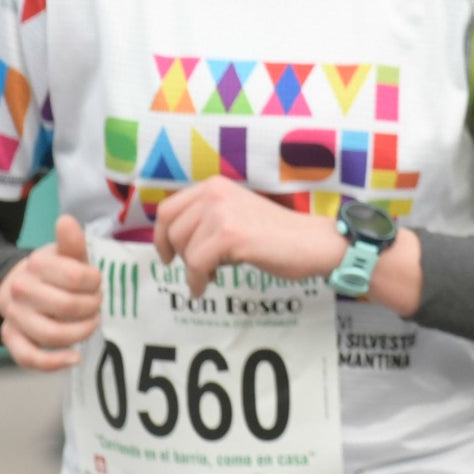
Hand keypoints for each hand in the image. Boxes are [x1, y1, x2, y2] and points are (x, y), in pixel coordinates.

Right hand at [0, 214, 100, 370]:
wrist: (22, 286)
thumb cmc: (55, 271)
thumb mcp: (66, 254)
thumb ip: (71, 242)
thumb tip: (66, 221)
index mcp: (36, 264)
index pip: (78, 278)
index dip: (95, 283)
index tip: (96, 283)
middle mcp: (20, 290)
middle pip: (67, 307)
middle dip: (91, 308)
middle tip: (96, 304)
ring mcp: (15, 317)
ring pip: (52, 334)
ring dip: (80, 333)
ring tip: (91, 323)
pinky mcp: (12, 339)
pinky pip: (29, 358)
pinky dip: (54, 362)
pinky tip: (75, 358)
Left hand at [153, 178, 345, 301]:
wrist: (312, 242)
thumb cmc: (276, 235)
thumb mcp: (235, 214)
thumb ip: (207, 218)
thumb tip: (173, 239)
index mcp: (214, 186)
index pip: (167, 209)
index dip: (161, 236)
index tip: (168, 255)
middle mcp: (214, 193)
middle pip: (171, 231)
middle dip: (179, 256)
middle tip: (197, 270)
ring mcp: (222, 212)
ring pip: (184, 250)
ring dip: (193, 271)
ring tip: (211, 277)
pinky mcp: (230, 235)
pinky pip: (197, 264)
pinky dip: (198, 281)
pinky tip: (206, 288)